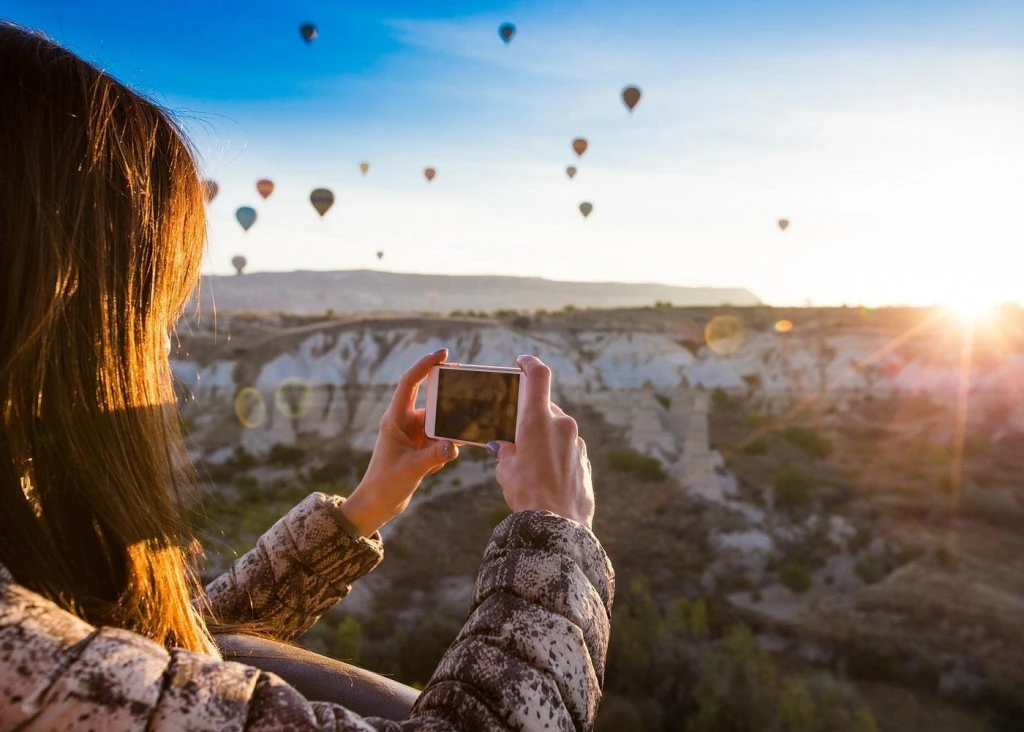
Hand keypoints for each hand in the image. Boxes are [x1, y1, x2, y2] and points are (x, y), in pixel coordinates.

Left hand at [339, 349, 458, 535]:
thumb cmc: (385, 484)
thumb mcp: (411, 469)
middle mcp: (404, 422)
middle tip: (466, 403)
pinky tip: (435, 468)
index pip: (410, 383)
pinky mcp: (421, 447)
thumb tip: (455, 445)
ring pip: (440, 424)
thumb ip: (434, 456)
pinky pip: (441, 440)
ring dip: (447, 436)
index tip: (444, 354)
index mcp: (395, 419)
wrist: (377, 504)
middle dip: (448, 405)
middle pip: (432, 402)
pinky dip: (444, 451)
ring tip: (445, 453)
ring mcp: (414, 434)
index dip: (425, 365)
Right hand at [487, 355, 594, 528]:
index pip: (538, 376)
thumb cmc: (527, 495)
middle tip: (516, 434)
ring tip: (529, 464)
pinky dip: (555, 456)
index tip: (522, 362)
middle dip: (530, 418)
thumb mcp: (506, 470)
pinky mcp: (585, 461)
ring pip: (557, 431)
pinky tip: (545, 477)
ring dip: (543, 440)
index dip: (529, 364)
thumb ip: (505, 451)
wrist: (558, 526)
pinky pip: (567, 450)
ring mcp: (576, 443)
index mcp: (538, 420)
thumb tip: (504, 446)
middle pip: (545, 409)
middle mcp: (561, 425)